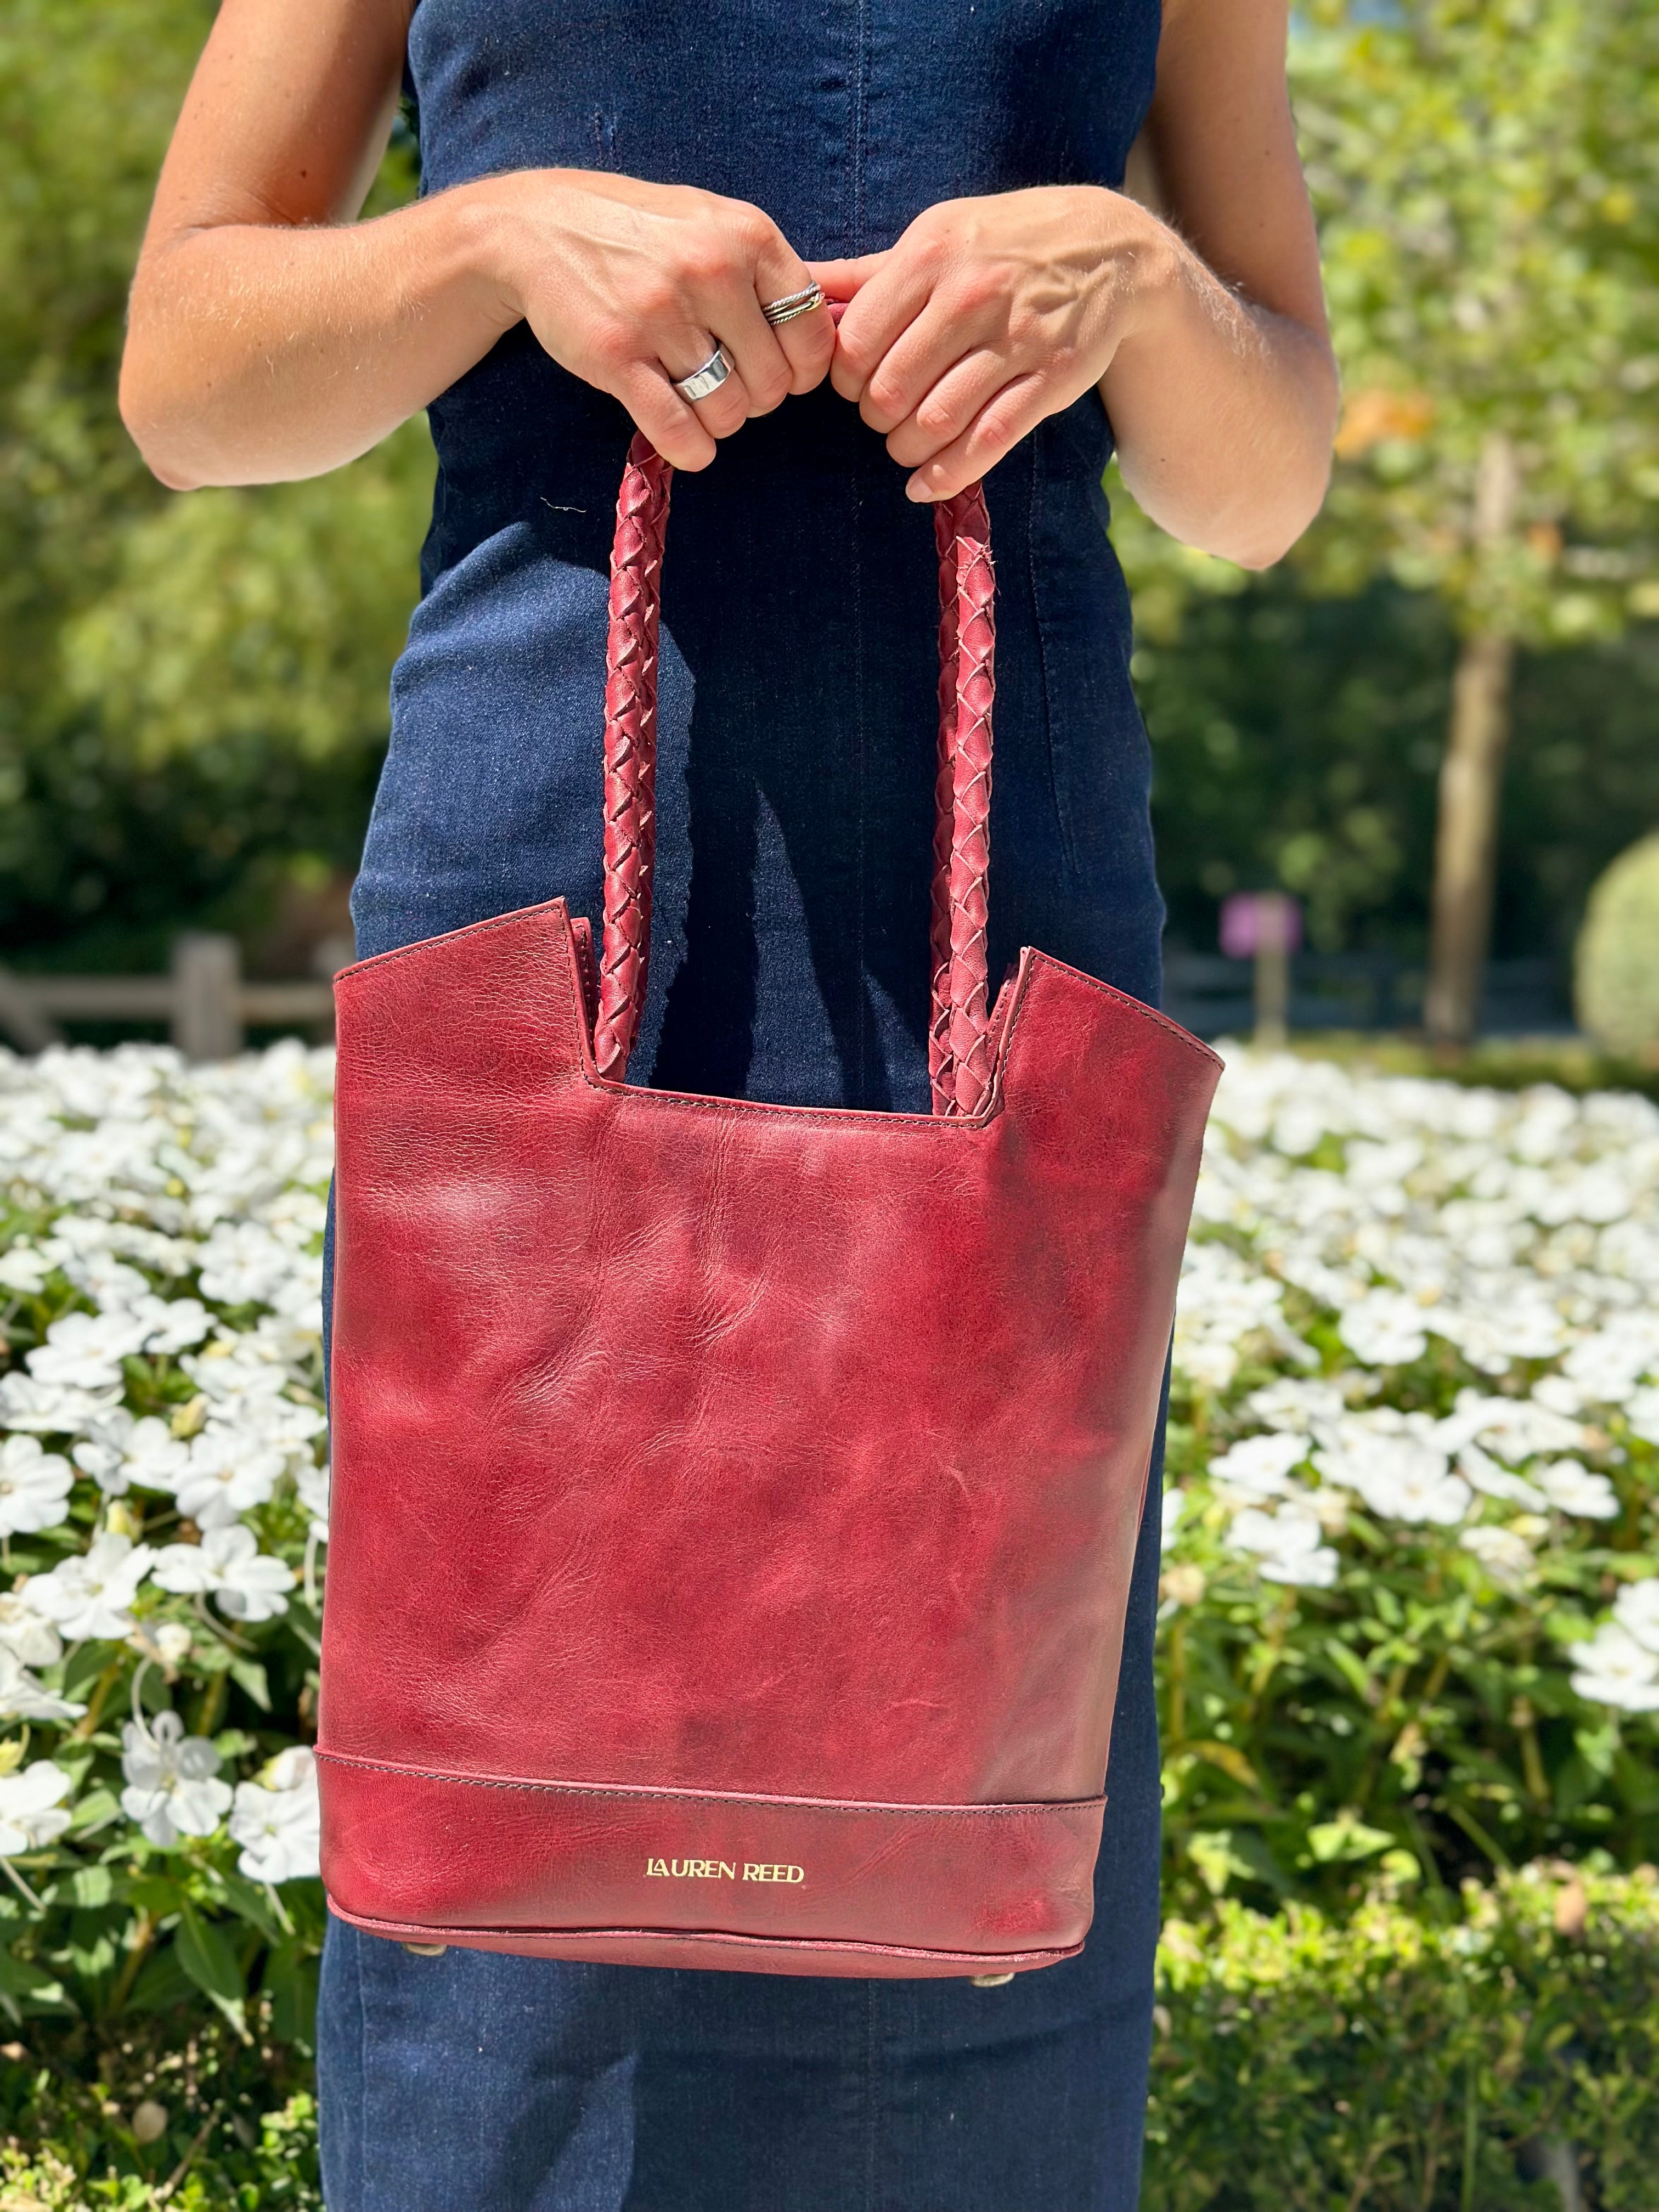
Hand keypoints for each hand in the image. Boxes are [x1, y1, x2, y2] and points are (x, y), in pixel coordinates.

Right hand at [482, 170, 834, 469]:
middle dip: (756, 397)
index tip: (778, 368)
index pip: (812, 333)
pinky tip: (683, 435)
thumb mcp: (711, 222)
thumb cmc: (637, 232)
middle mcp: (710, 269)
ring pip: (729, 412)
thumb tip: (826, 332)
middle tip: (725, 380)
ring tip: (694, 395)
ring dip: (718, 421)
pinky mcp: (616, 356)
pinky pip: (681, 432)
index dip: (802, 367)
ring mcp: (661, 313)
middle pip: (774, 383)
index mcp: (747, 234)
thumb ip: (765, 270)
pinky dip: (691, 448)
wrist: (535, 228)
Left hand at [815, 187, 1174, 500]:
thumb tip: (799, 285)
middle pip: (890, 388)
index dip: (845, 379)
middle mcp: (973, 294)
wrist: (1110, 247)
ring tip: (906, 445)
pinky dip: (947, 474)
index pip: (858, 340)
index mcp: (933, 255)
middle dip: (875, 417)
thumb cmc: (1006, 243)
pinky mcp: (1052, 377)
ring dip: (907, 449)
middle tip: (883, 416)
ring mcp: (1017, 338)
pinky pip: (987, 441)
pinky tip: (925, 484)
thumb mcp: (937, 235)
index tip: (855, 384)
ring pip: (935, 421)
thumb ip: (868, 272)